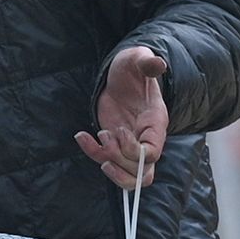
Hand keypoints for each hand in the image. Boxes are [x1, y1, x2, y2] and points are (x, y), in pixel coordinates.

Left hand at [77, 44, 169, 191]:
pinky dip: (91, 153)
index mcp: (155, 123)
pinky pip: (105, 161)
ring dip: (109, 164)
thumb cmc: (132, 68)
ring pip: (128, 177)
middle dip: (120, 161)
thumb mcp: (137, 61)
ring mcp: (130, 145)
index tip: (119, 131)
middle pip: (142, 174)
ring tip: (98, 138)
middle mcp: (146, 139)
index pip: (152, 153)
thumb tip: (158, 64)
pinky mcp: (114, 145)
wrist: (122, 76)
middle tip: (106, 137)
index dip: (134, 150)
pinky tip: (81, 135)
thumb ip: (147, 64)